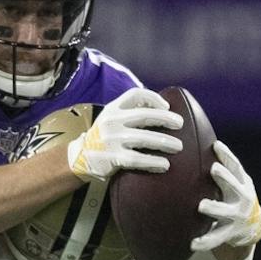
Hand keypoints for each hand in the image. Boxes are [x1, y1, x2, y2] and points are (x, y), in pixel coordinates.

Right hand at [67, 88, 183, 180]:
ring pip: (144, 138)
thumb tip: (163, 109)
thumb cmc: (105, 136)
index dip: (154, 98)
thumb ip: (130, 111)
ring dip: (165, 142)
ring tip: (178, 146)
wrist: (81, 156)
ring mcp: (112, 140)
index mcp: (113, 108)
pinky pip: (138, 160)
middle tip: (179, 124)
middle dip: (166, 119)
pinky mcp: (114, 158)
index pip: (135, 94)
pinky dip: (153, 162)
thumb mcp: (111, 117)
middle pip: (144, 115)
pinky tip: (165, 165)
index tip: (167, 107)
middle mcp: (112, 121)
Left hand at [190, 141, 260, 251]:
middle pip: (235, 186)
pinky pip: (216, 238)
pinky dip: (205, 241)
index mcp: (242, 183)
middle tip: (214, 169)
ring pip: (225, 211)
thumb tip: (196, 142)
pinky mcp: (230, 233)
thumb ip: (221, 170)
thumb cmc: (234, 198)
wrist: (250, 228)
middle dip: (225, 178)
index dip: (227, 156)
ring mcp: (237, 216)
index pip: (236, 167)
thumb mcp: (234, 183)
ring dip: (215, 208)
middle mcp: (243, 198)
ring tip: (202, 206)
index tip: (216, 145)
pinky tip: (193, 243)